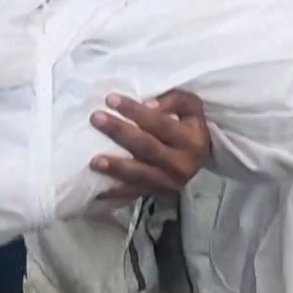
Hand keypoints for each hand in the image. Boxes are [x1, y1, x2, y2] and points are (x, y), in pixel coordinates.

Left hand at [89, 91, 211, 202]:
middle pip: (146, 147)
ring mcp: (168, 182)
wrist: (198, 158)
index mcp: (192, 140)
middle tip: (96, 118)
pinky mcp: (156, 194)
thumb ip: (173, 100)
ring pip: (139, 174)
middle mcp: (182, 164)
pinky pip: (133, 193)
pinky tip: (98, 190)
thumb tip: (148, 104)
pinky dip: (116, 191)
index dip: (136, 112)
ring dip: (116, 168)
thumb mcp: (191, 107)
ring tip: (94, 161)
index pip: (160, 124)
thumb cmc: (188, 125)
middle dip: (119, 132)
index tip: (111, 99)